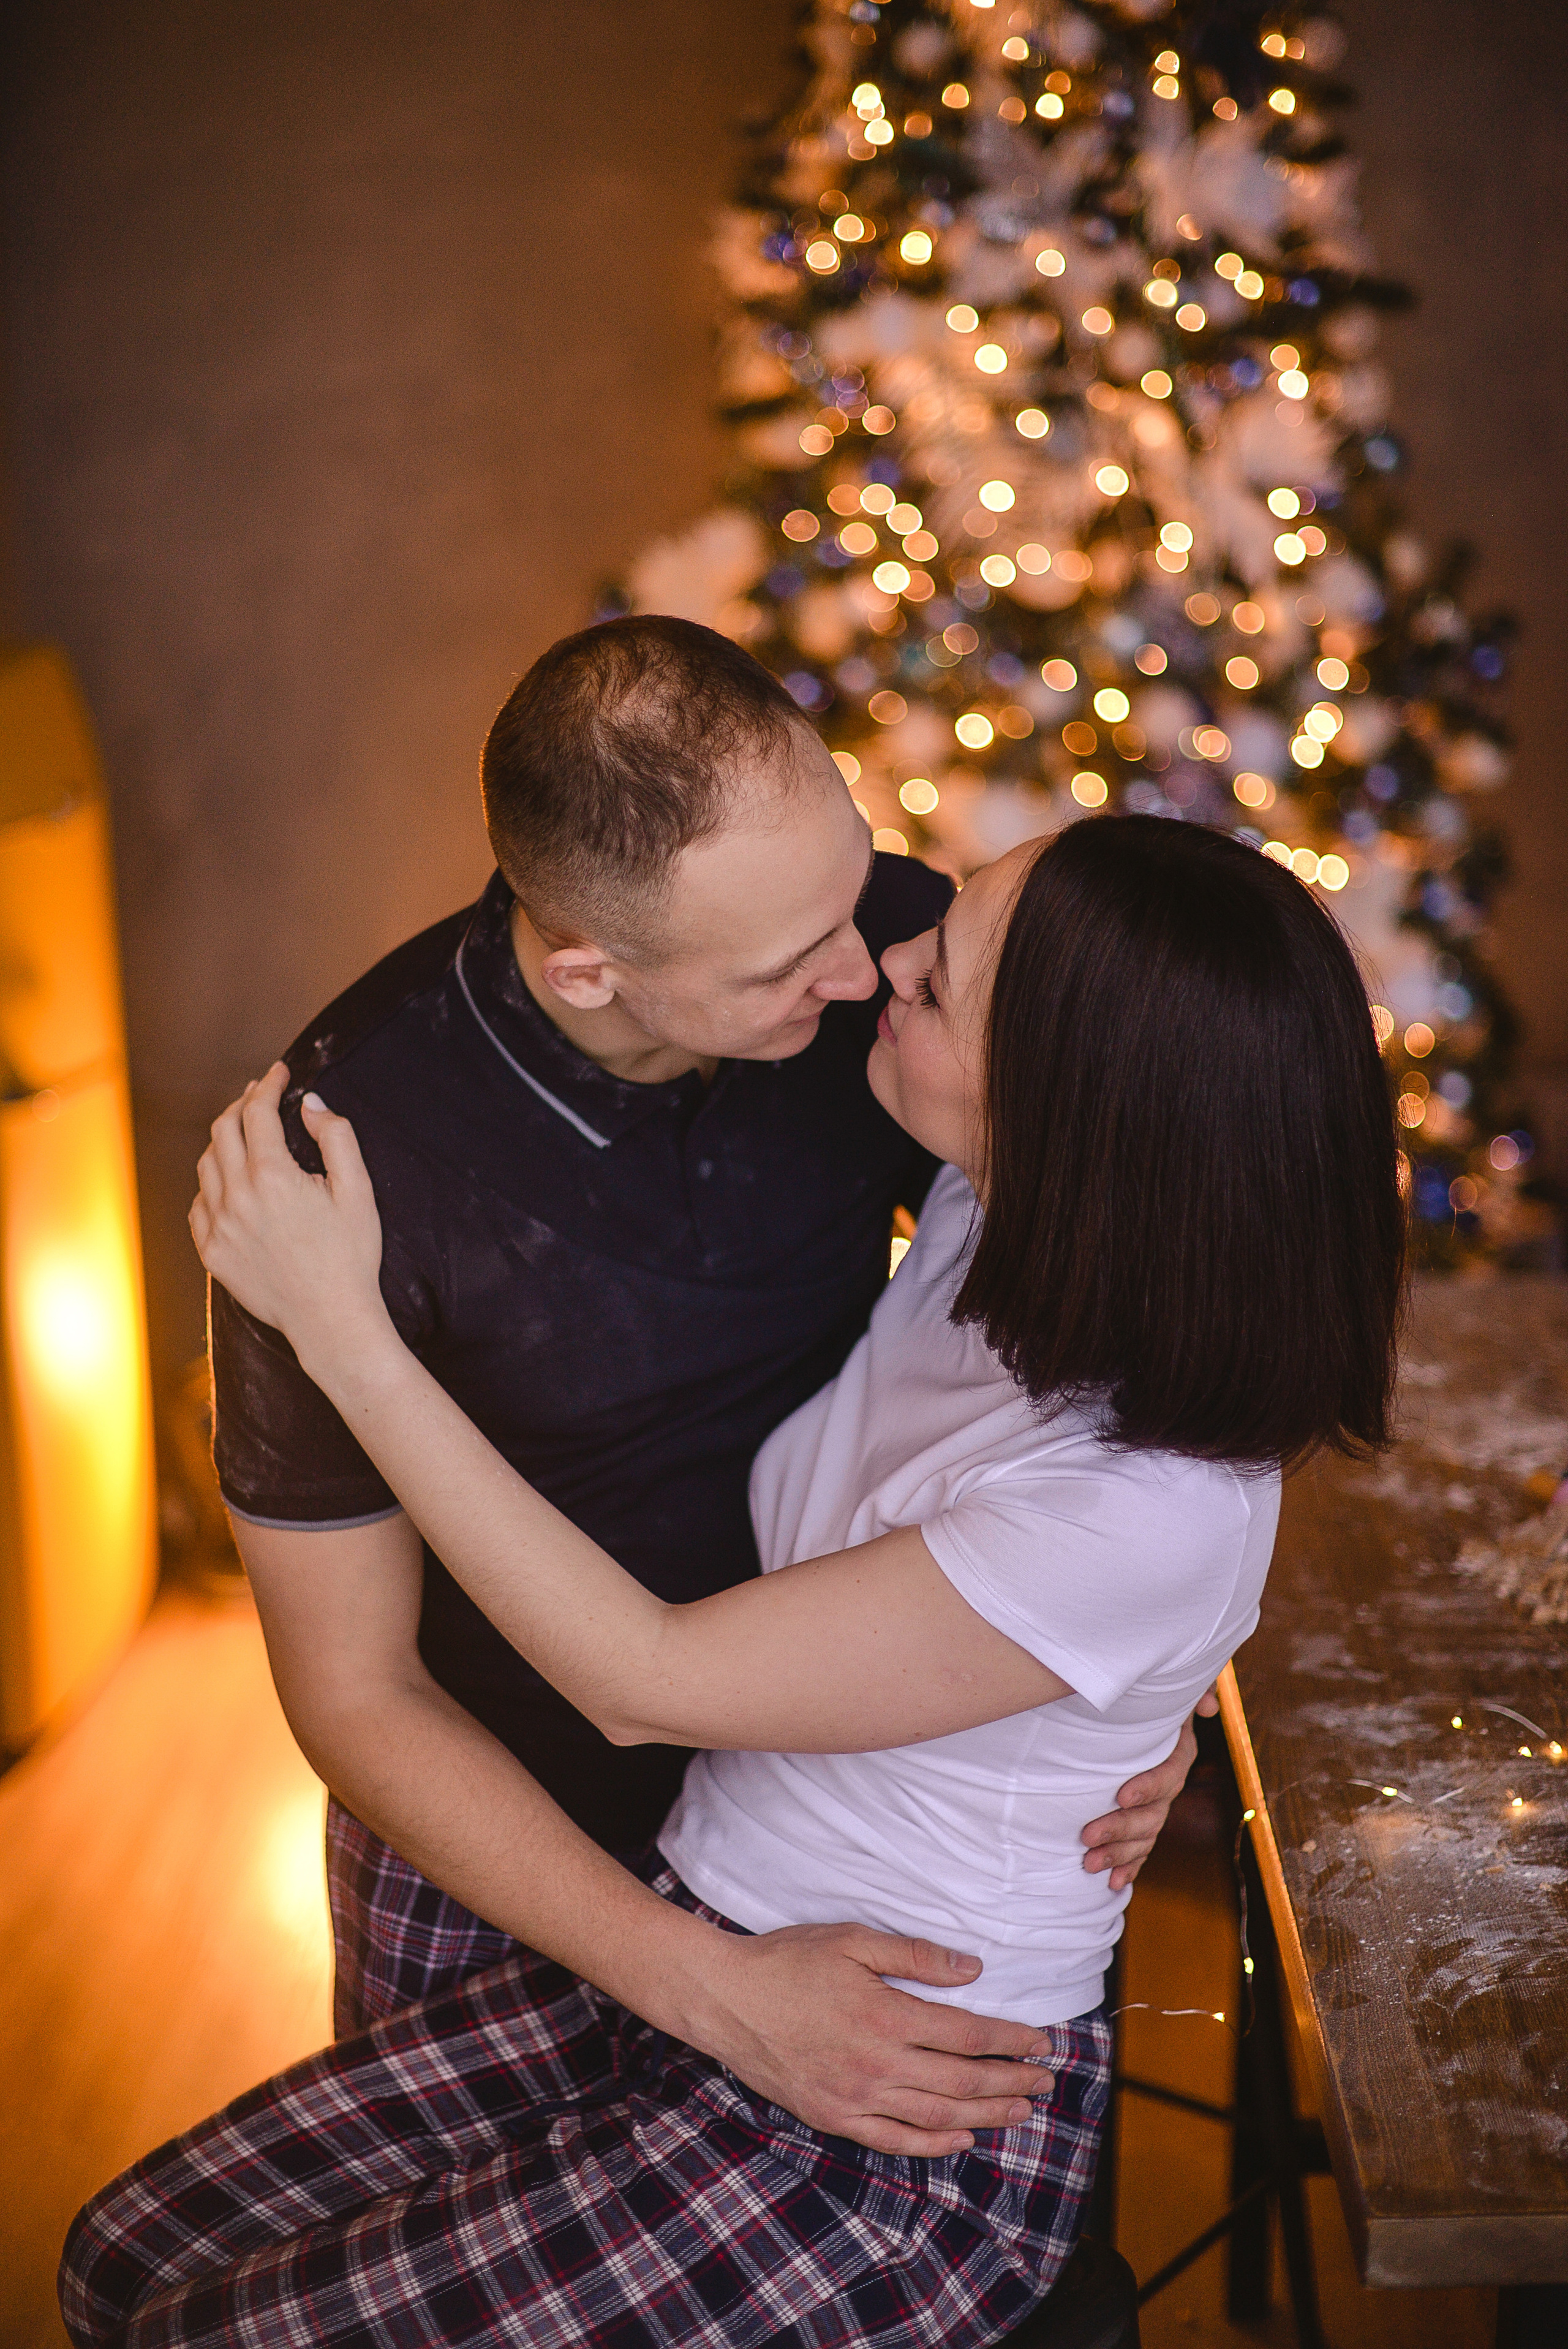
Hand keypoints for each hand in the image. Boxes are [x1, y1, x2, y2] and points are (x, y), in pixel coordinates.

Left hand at [190, 1062, 389, 1376]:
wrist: (330, 1320)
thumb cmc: (351, 1256)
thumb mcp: (358, 1191)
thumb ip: (336, 1138)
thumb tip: (311, 1105)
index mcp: (272, 1176)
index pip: (257, 1112)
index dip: (268, 1085)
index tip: (279, 1073)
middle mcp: (236, 1197)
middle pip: (224, 1130)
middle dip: (242, 1104)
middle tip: (260, 1096)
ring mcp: (218, 1226)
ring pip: (206, 1164)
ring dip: (223, 1140)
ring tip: (243, 1133)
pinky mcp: (212, 1252)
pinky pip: (199, 1204)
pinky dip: (211, 1183)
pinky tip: (230, 1182)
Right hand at [689, 1922, 1056, 2158]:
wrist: (727, 1999)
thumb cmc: (788, 1961)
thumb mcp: (852, 1941)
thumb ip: (915, 1956)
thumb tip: (973, 1968)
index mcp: (886, 2016)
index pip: (967, 2035)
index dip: (1010, 2040)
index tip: (1042, 2043)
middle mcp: (877, 2064)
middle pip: (962, 2081)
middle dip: (1011, 2081)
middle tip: (1045, 2081)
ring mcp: (855, 2098)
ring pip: (937, 2115)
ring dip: (986, 2114)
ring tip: (1021, 2111)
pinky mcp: (834, 2117)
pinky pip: (894, 2140)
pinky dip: (934, 2143)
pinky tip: (961, 2137)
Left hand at [1080, 1683, 1217, 1890]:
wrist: (1126, 1714)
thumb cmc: (1142, 1696)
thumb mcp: (1160, 1685)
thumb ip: (1188, 1689)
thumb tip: (1210, 1706)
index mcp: (1177, 1751)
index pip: (1169, 1774)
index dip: (1148, 1787)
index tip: (1120, 1795)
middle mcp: (1169, 1784)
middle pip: (1153, 1814)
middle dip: (1120, 1828)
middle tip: (1087, 1835)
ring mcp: (1156, 1807)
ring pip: (1144, 1837)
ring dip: (1118, 1854)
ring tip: (1088, 1862)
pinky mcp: (1140, 1822)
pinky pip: (1140, 1850)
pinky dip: (1128, 1867)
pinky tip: (1113, 1884)